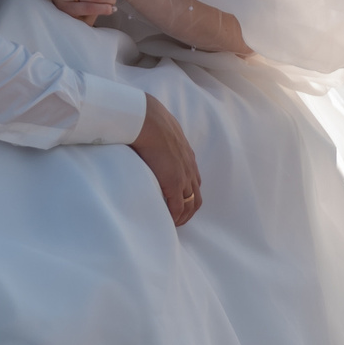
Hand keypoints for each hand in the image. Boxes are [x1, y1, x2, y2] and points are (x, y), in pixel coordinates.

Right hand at [130, 95, 200, 225]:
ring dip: (183, 216)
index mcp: (187, 156)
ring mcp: (183, 176)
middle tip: (178, 219)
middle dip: (189, 210)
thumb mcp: (161, 130)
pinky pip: (177, 207)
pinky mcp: (174, 183)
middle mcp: (189, 168)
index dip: (188, 195)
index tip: (179, 204)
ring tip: (173, 224)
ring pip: (190, 205)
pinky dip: (174, 217)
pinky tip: (167, 222)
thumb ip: (161, 138)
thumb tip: (148, 136)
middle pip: (196, 196)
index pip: (194, 181)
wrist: (146, 120)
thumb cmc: (148, 121)